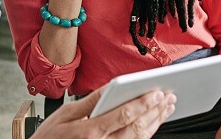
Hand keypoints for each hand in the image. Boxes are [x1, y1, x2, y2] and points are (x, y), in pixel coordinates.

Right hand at [31, 88, 175, 138]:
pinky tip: (153, 123)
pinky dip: (146, 134)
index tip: (157, 92)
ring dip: (155, 122)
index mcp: (90, 131)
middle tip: (169, 96)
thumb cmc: (50, 138)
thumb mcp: (65, 114)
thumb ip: (90, 100)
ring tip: (167, 108)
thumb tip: (109, 87)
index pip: (124, 115)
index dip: (143, 103)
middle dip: (155, 111)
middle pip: (136, 127)